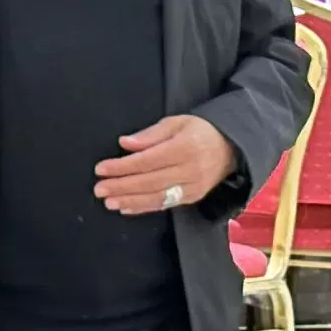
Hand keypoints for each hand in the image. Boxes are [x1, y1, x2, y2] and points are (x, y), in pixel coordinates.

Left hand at [94, 114, 235, 215]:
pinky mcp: (193, 197)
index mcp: (185, 148)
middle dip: (122, 187)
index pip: (147, 160)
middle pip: (150, 181)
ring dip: (130, 201)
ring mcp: (193, 186)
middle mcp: (190, 170)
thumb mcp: (177, 122)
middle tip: (99, 190)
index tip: (101, 169)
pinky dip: (144, 208)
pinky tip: (126, 208)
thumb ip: (150, 134)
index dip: (122, 166)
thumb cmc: (199, 132)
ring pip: (157, 196)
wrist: (231, 148)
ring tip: (109, 202)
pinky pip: (165, 204)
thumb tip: (125, 143)